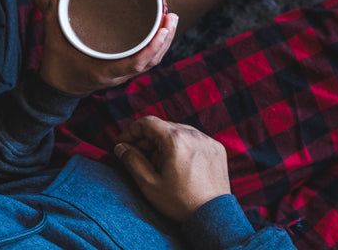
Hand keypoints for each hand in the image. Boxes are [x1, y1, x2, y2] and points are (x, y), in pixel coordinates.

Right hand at [40, 0, 178, 95]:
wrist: (58, 89)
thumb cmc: (56, 67)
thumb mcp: (53, 41)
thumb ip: (53, 16)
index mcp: (104, 71)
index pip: (136, 63)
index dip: (152, 49)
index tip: (163, 31)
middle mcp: (118, 75)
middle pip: (151, 61)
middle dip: (165, 40)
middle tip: (171, 16)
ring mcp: (123, 74)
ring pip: (152, 61)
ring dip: (165, 42)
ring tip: (172, 19)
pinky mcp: (125, 70)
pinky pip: (147, 59)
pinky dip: (157, 46)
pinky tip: (163, 29)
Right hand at [114, 116, 231, 222]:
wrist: (213, 215)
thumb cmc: (180, 202)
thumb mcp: (149, 184)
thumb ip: (132, 161)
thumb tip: (121, 147)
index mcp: (176, 140)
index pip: (147, 123)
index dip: (131, 131)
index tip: (122, 144)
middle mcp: (194, 134)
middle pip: (163, 127)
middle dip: (147, 140)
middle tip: (138, 158)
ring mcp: (208, 140)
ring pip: (179, 132)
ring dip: (164, 143)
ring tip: (160, 166)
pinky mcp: (216, 148)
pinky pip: (194, 140)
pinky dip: (182, 147)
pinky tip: (178, 166)